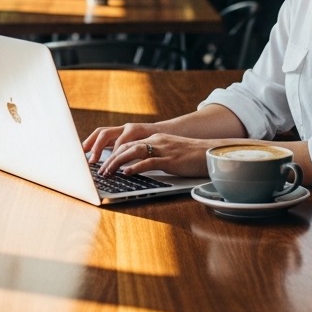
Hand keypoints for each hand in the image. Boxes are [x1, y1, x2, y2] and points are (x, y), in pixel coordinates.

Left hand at [87, 126, 214, 178]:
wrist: (211, 153)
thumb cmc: (192, 156)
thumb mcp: (170, 153)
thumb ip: (154, 156)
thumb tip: (137, 166)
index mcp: (156, 138)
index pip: (128, 142)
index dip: (112, 151)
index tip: (101, 160)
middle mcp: (157, 140)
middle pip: (127, 146)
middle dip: (110, 158)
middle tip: (99, 169)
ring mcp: (163, 149)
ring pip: (134, 152)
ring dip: (117, 162)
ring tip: (107, 172)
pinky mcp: (170, 160)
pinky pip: (149, 162)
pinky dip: (135, 167)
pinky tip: (126, 173)